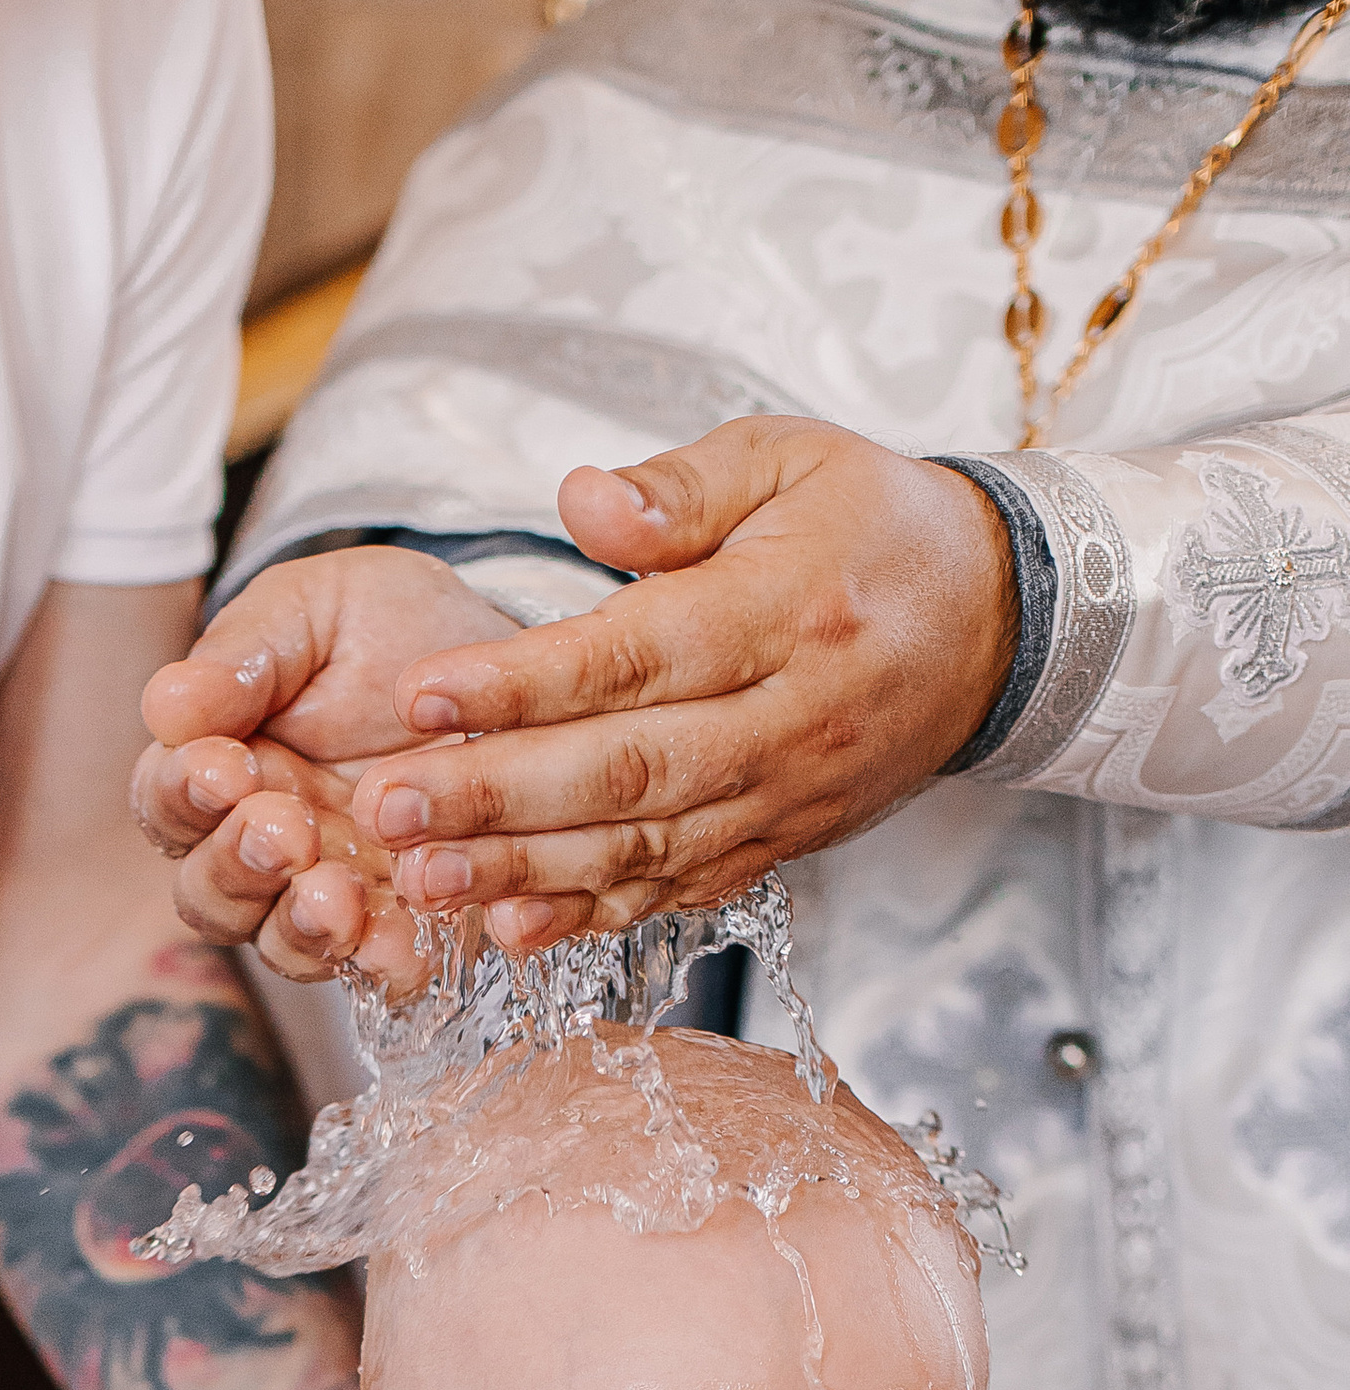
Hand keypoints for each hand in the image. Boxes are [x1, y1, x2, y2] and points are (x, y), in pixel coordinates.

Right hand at [129, 546, 506, 981]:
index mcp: (220, 765)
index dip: (186, 793)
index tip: (224, 767)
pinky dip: (380, 963)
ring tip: (335, 902)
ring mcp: (323, 893)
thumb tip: (168, 705)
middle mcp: (259, 846)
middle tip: (285, 832)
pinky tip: (401, 950)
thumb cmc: (390, 626)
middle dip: (239, 866)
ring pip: (277, 940)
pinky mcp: (394, 924)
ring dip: (301, 927)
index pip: (169, 799)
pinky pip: (371, 966)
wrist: (504, 672)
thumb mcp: (317, 609)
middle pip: (208, 890)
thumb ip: (244, 654)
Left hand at [336, 418, 1015, 946]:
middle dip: (498, 796)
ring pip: (644, 847)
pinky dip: (591, 918)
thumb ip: (681, 487)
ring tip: (420, 878)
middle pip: (627, 770)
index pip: (635, 656)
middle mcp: (786, 718)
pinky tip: (508, 931)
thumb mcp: (793, 458)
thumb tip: (578, 502)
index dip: (523, 684)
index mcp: (784, 609)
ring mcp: (784, 797)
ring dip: (525, 871)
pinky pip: (677, 894)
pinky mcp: (778, 846)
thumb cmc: (875, 526)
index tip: (420, 696)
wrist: (1000, 622)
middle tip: (390, 806)